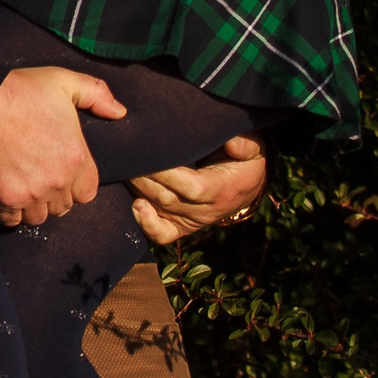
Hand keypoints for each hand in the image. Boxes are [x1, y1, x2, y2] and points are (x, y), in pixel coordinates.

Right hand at [0, 66, 127, 227]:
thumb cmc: (19, 90)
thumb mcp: (62, 81)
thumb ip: (96, 94)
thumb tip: (120, 112)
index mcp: (76, 157)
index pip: (87, 191)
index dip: (75, 182)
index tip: (60, 169)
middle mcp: (56, 181)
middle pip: (63, 206)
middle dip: (53, 194)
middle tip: (37, 174)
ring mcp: (29, 194)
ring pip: (38, 216)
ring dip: (32, 205)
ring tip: (21, 185)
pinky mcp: (2, 200)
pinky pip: (11, 221)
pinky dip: (9, 212)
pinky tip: (4, 193)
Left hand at [129, 135, 266, 245]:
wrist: (246, 186)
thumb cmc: (244, 161)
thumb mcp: (253, 149)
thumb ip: (245, 144)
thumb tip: (232, 144)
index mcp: (221, 191)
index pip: (191, 187)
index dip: (167, 175)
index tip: (148, 152)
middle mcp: (205, 211)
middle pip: (168, 198)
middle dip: (143, 177)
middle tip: (125, 154)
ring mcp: (191, 221)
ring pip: (160, 209)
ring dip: (138, 189)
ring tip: (123, 165)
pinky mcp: (181, 226)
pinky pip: (161, 234)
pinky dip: (146, 224)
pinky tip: (135, 204)